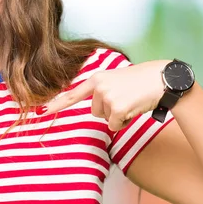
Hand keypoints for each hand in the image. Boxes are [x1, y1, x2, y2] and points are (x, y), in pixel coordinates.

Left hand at [44, 60, 167, 130]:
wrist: (161, 79)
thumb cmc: (141, 81)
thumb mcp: (117, 79)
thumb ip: (103, 90)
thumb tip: (96, 109)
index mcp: (97, 78)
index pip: (73, 93)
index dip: (56, 104)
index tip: (41, 111)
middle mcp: (99, 87)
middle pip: (95, 112)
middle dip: (109, 111)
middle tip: (126, 99)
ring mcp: (107, 97)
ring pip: (106, 119)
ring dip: (118, 115)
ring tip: (132, 101)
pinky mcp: (117, 108)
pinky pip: (115, 125)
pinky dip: (125, 122)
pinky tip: (134, 108)